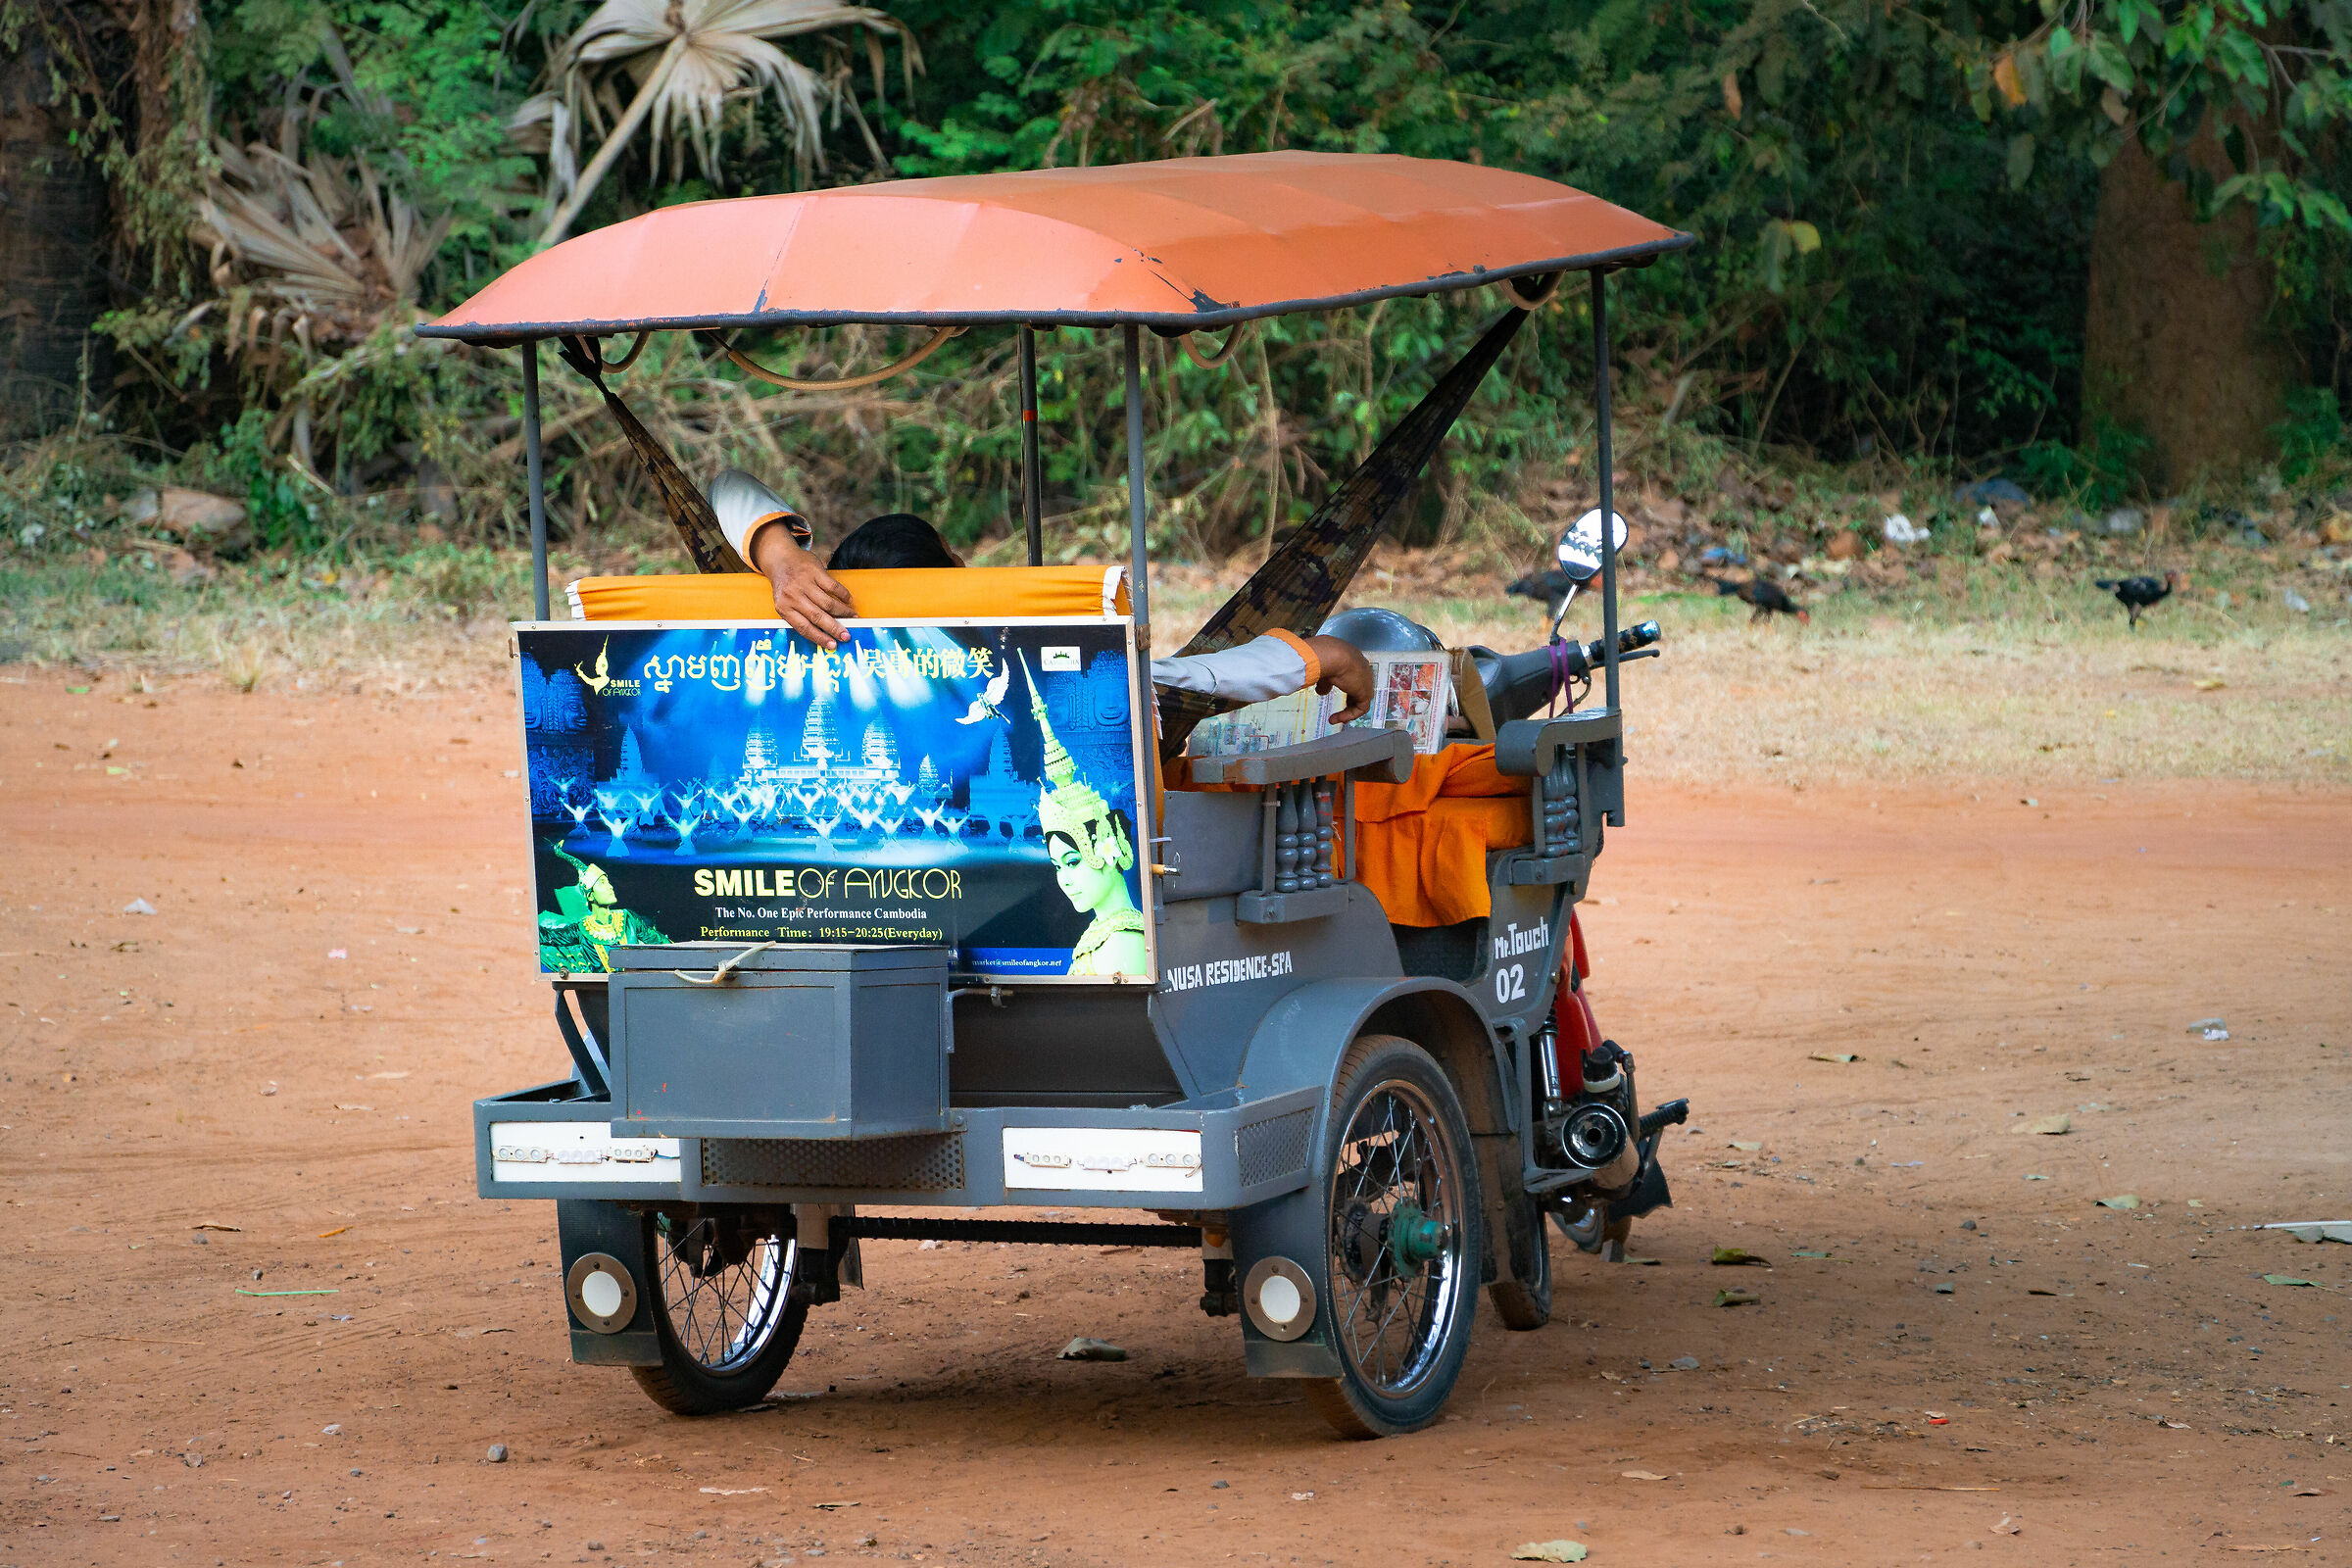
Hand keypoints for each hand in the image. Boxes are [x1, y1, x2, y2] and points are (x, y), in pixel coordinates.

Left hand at [750, 522, 851, 647]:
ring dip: (843, 612)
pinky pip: (833, 586)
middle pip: (817, 616)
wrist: (780, 559)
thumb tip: (824, 634)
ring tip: (852, 617)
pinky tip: (849, 601)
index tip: (832, 645)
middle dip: (834, 628)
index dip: (819, 638)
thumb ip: (799, 616)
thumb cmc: (785, 586)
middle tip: (846, 635)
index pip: (803, 627)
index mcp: (784, 607)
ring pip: (828, 602)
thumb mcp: (784, 603)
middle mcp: (793, 596)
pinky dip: (843, 595)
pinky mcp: (815, 571)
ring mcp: (804, 583)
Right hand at [1306, 635, 1373, 723]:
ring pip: (1361, 699)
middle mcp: (1362, 668)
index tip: (1337, 696)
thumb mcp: (1323, 670)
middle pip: (1359, 688)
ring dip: (1348, 710)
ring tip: (1336, 719)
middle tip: (1341, 712)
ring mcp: (1366, 680)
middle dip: (1350, 701)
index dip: (1345, 687)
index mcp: (1353, 659)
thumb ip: (1325, 682)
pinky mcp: (1366, 692)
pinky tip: (1337, 718)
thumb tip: (1322, 691)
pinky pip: (1361, 708)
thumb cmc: (1324, 656)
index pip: (1353, 675)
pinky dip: (1349, 715)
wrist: (1331, 655)